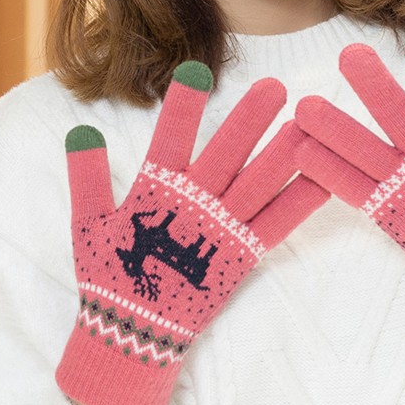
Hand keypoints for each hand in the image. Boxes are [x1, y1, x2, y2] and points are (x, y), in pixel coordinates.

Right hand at [56, 61, 327, 404]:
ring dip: (282, 154)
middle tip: (276, 87)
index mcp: (154, 194)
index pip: (170, 140)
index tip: (200, 69)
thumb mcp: (89, 225)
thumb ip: (86, 177)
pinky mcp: (242, 256)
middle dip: (248, 121)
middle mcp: (192, 208)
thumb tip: (81, 130)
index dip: (185, 107)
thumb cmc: (110, 277)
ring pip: (256, 185)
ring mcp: (221, 232)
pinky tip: (323, 181)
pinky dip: (300, 204)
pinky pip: (275, 226)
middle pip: (224, 157)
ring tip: (308, 124)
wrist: (132, 335)